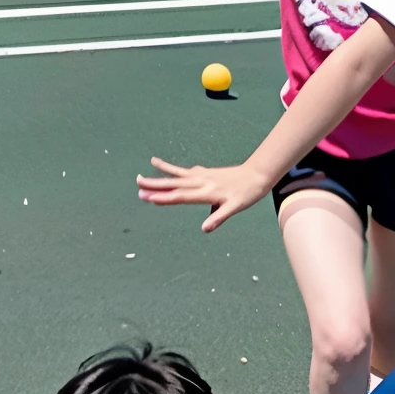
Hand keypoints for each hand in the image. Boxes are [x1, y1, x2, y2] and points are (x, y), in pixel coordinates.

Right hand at [137, 157, 269, 232]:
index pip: (181, 197)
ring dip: (158, 176)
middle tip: (137, 186)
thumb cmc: (247, 193)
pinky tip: (159, 164)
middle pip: (174, 185)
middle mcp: (201, 183)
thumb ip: (219, 217)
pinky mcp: (204, 172)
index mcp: (207, 193)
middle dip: (155, 186)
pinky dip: (171, 168)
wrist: (257, 174)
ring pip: (175, 176)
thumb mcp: (236, 208)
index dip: (165, 198)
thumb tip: (205, 229)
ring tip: (141, 175)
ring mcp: (201, 176)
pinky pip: (183, 171)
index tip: (149, 198)